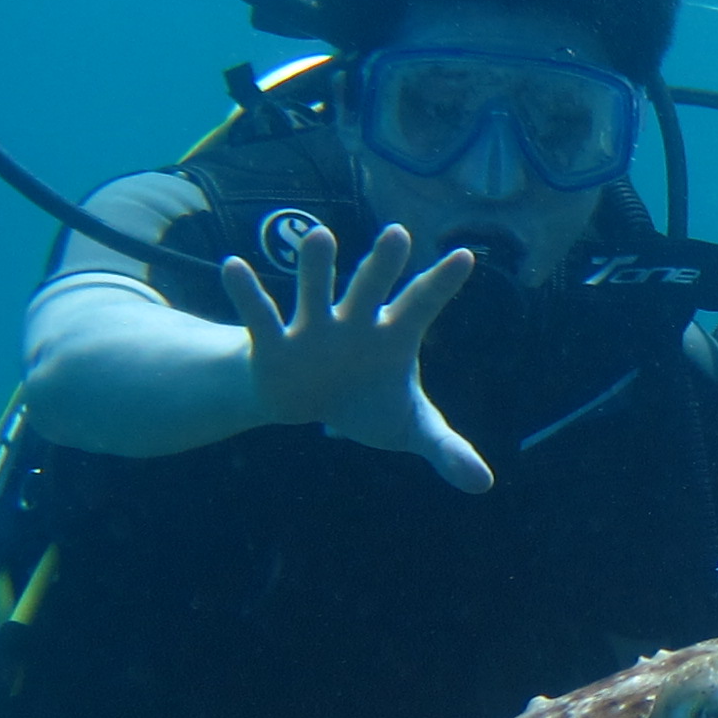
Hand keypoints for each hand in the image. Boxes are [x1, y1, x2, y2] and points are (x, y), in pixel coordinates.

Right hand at [218, 223, 491, 493]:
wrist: (308, 407)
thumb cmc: (369, 405)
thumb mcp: (412, 429)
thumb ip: (448, 449)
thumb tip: (484, 485)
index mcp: (394, 335)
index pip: (423, 304)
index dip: (443, 283)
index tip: (466, 255)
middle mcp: (355, 321)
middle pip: (371, 289)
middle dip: (382, 264)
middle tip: (398, 232)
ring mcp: (313, 328)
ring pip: (315, 291)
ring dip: (317, 268)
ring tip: (321, 236)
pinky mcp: (273, 344)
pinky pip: (261, 317)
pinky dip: (247, 294)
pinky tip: (234, 266)